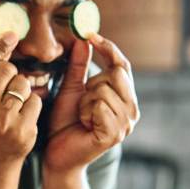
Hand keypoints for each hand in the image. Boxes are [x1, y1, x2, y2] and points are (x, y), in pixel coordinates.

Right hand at [0, 33, 41, 166]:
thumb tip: (6, 37)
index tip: (12, 35)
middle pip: (5, 68)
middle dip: (8, 73)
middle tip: (2, 89)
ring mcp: (2, 122)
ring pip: (22, 83)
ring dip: (20, 89)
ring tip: (10, 105)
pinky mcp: (23, 131)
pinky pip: (35, 100)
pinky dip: (31, 105)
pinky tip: (20, 117)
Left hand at [45, 34, 138, 172]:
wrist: (57, 154)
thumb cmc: (65, 123)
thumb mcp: (71, 90)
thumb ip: (78, 66)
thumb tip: (84, 39)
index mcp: (124, 97)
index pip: (123, 65)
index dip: (109, 48)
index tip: (90, 34)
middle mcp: (132, 109)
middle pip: (114, 74)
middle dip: (91, 84)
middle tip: (82, 102)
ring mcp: (126, 123)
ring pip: (104, 90)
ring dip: (85, 101)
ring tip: (82, 116)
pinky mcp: (115, 134)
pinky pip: (99, 106)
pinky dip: (85, 112)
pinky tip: (84, 124)